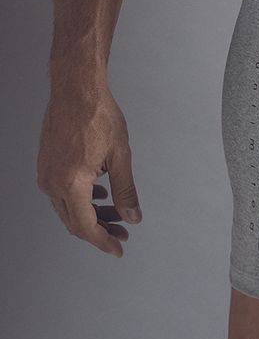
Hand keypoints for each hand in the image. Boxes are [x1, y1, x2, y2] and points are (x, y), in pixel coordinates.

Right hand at [36, 82, 142, 257]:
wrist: (77, 89)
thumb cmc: (98, 114)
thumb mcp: (121, 155)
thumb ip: (126, 190)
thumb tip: (132, 216)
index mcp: (72, 182)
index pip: (86, 226)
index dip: (103, 241)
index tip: (118, 249)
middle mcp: (53, 182)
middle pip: (75, 223)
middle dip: (100, 231)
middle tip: (121, 233)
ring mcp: (46, 174)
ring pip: (68, 209)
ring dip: (90, 215)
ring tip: (114, 212)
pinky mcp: (45, 165)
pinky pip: (61, 193)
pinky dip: (80, 199)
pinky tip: (98, 193)